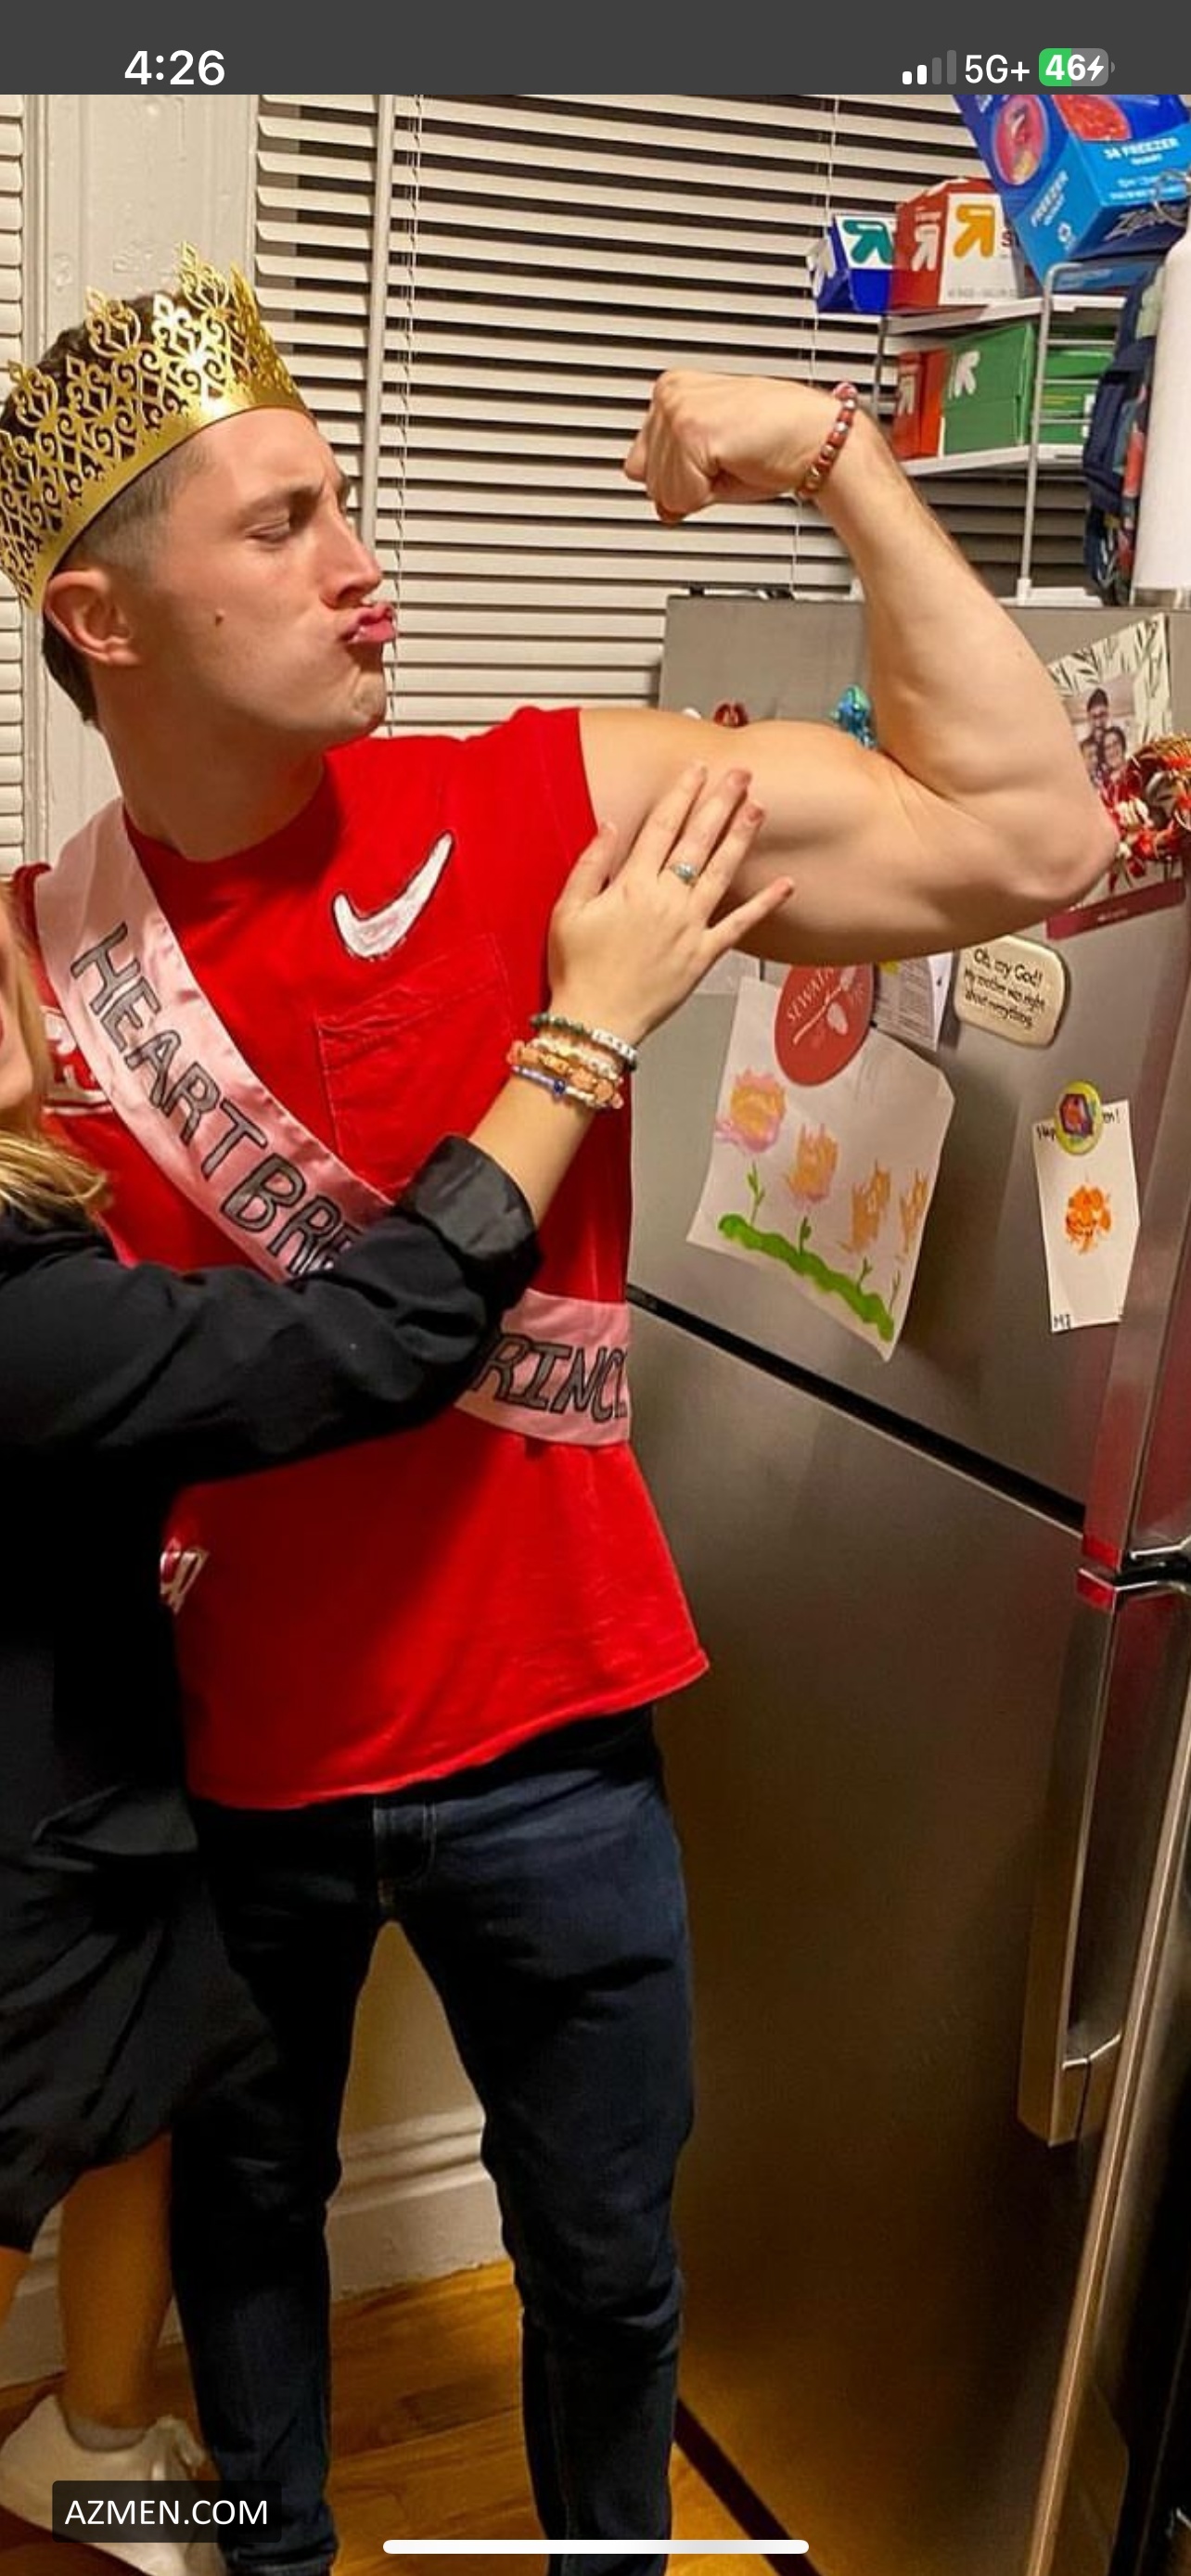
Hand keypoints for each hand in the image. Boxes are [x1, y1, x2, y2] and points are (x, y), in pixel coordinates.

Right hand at [545, 765, 792, 1047]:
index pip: (661, 826)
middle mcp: (667, 900)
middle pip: (698, 840)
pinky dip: (764, 905)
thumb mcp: (567, 911)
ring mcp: (690, 927)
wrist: (595, 1021)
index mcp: (632, 885)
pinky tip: (785, 885)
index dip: (681, 793)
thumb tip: (612, 826)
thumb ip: (591, 865)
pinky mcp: (703, 955)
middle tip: (740, 773)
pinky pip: (740, 925)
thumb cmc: (577, 970)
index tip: (696, 769)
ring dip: (741, 838)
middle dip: (721, 802)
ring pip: (722, 872)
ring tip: (758, 809)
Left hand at [623, 370, 848, 523]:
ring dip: (702, 490)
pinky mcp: (692, 431)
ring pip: (663, 491)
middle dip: (689, 485)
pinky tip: (735, 464)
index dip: (679, 478)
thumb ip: (672, 472)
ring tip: (733, 461)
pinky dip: (709, 495)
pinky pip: (681, 496)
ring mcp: (678, 410)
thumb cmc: (773, 444)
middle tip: (727, 462)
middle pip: (649, 481)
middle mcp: (670, 395)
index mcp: (672, 391)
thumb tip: (656, 501)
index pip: (640, 465)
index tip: (714, 459)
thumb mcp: (709, 457)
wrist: (814, 438)